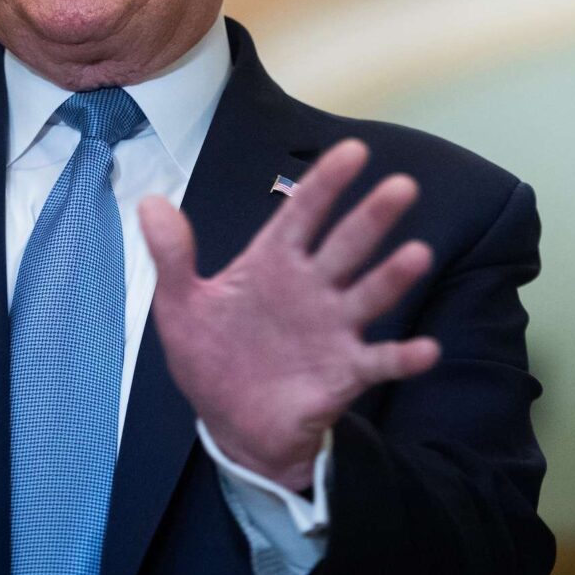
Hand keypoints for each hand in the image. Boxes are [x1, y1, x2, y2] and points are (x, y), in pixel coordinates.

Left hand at [140, 139, 438, 489]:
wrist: (230, 425)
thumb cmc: (211, 357)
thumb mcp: (181, 306)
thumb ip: (172, 256)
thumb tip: (150, 202)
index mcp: (273, 263)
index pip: (303, 213)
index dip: (326, 183)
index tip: (355, 150)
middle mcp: (312, 288)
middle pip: (347, 245)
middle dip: (372, 216)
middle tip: (402, 186)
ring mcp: (333, 328)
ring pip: (369, 295)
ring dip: (393, 276)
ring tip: (418, 255)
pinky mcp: (345, 372)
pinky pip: (380, 362)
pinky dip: (403, 357)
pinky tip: (424, 350)